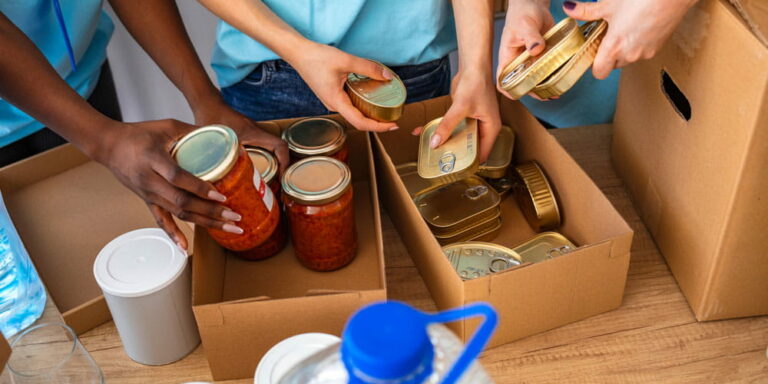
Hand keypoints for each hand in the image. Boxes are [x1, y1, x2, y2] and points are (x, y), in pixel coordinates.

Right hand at [93, 119, 241, 249]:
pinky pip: (161, 221)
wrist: (110, 146)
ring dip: (204, 223)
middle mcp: (150, 180)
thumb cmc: (139, 133)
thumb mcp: (167, 126)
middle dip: (211, 212)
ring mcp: (148, 194)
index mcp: (154, 159)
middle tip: (235, 217)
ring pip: (177, 213)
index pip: (178, 178)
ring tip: (228, 228)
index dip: (199, 188)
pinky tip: (184, 248)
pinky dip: (173, 235)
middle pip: (182, 202)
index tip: (221, 196)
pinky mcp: (148, 201)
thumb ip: (193, 132)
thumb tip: (224, 137)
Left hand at [192, 99, 289, 173]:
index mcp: (253, 133)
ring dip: (274, 164)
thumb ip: (215, 157)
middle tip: (277, 184)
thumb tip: (214, 177)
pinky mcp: (247, 135)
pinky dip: (264, 160)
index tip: (281, 176)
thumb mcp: (214, 140)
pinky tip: (255, 172)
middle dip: (282, 167)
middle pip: (279, 150)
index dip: (285, 161)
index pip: (279, 145)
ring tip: (270, 181)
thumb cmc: (210, 116)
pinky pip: (262, 148)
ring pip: (271, 150)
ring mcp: (253, 134)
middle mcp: (257, 133)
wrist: (207, 102)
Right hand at [288, 43, 398, 131]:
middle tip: (394, 116)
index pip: (360, 123)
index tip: (392, 126)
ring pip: (354, 112)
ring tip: (386, 107)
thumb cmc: (316, 57)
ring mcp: (332, 102)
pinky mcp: (332, 95)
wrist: (298, 53)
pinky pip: (350, 104)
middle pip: (359, 121)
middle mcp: (334, 105)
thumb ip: (368, 68)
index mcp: (336, 102)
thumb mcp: (346, 60)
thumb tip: (387, 76)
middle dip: (377, 122)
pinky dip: (362, 103)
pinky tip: (371, 95)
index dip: (378, 127)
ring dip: (370, 112)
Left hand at [412, 69, 500, 162]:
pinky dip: (442, 129)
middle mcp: (484, 127)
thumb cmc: (476, 84)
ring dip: (447, 141)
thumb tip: (435, 142)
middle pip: (470, 146)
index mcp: (491, 129)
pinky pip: (453, 126)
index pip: (483, 153)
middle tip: (441, 162)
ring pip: (459, 137)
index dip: (470, 162)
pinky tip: (427, 133)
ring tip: (432, 151)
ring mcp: (474, 121)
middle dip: (456, 153)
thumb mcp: (461, 107)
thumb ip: (448, 125)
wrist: (473, 65)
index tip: (456, 169)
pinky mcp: (464, 115)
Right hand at [496, 0, 554, 100]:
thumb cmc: (522, 13)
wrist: (534, 4)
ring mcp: (531, 60)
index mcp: (508, 57)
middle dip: (533, 91)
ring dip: (545, 85)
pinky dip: (554, 74)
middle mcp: (519, 62)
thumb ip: (531, 37)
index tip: (521, 94)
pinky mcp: (543, 55)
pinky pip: (548, 68)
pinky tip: (562, 77)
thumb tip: (536, 49)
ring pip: (536, 78)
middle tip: (546, 94)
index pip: (503, 80)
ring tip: (556, 90)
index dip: (509, 90)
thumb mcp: (525, 24)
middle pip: (522, 83)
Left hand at [563, 0, 696, 78]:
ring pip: (627, 58)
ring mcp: (646, 53)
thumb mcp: (609, 4)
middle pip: (612, 65)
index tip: (592, 49)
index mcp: (615, 47)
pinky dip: (637, 43)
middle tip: (608, 33)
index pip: (599, 72)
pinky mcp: (658, 48)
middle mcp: (630, 55)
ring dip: (623, 48)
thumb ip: (586, 11)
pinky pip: (642, 52)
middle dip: (608, 52)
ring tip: (624, 26)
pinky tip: (638, 25)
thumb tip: (568, 9)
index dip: (594, 63)